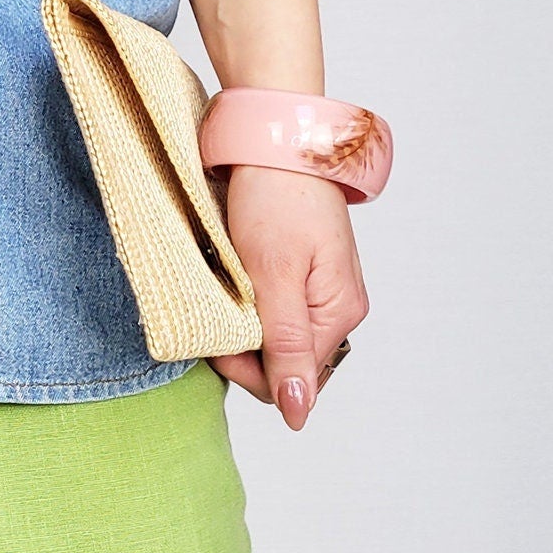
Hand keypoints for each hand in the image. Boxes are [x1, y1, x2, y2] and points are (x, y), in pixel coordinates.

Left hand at [210, 164, 367, 429]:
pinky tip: (233, 281)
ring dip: (245, 325)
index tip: (214, 339)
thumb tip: (297, 413)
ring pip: (277, 335)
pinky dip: (250, 302)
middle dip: (245, 348)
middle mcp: (337, 308)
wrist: (276, 139)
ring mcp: (322, 288)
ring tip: (223, 290)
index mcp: (339, 314)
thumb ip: (287, 346)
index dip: (245, 369)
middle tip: (213, 311)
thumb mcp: (276, 276)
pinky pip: (275, 307)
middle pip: (285, 361)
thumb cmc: (278, 199)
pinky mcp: (303, 270)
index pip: (290, 380)